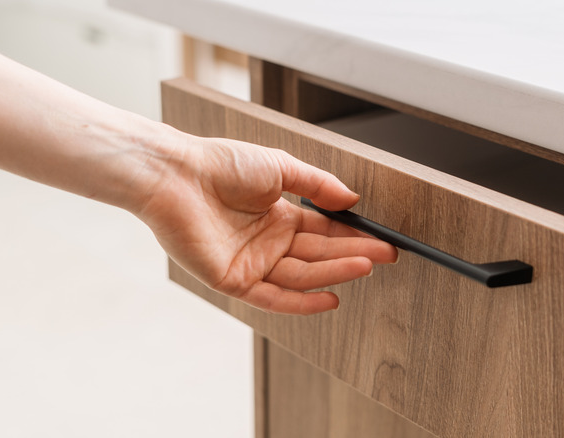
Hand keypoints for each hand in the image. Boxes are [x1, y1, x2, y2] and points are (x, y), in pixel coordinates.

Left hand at [135, 136, 397, 314]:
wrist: (177, 175)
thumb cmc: (220, 164)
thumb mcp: (279, 167)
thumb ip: (317, 185)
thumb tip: (351, 200)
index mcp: (278, 216)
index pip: (324, 230)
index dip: (353, 236)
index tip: (381, 240)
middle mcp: (268, 242)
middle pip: (318, 253)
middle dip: (353, 254)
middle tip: (386, 256)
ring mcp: (252, 262)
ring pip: (301, 274)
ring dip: (335, 271)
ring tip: (365, 266)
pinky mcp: (233, 280)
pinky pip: (273, 296)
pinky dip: (301, 301)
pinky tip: (331, 298)